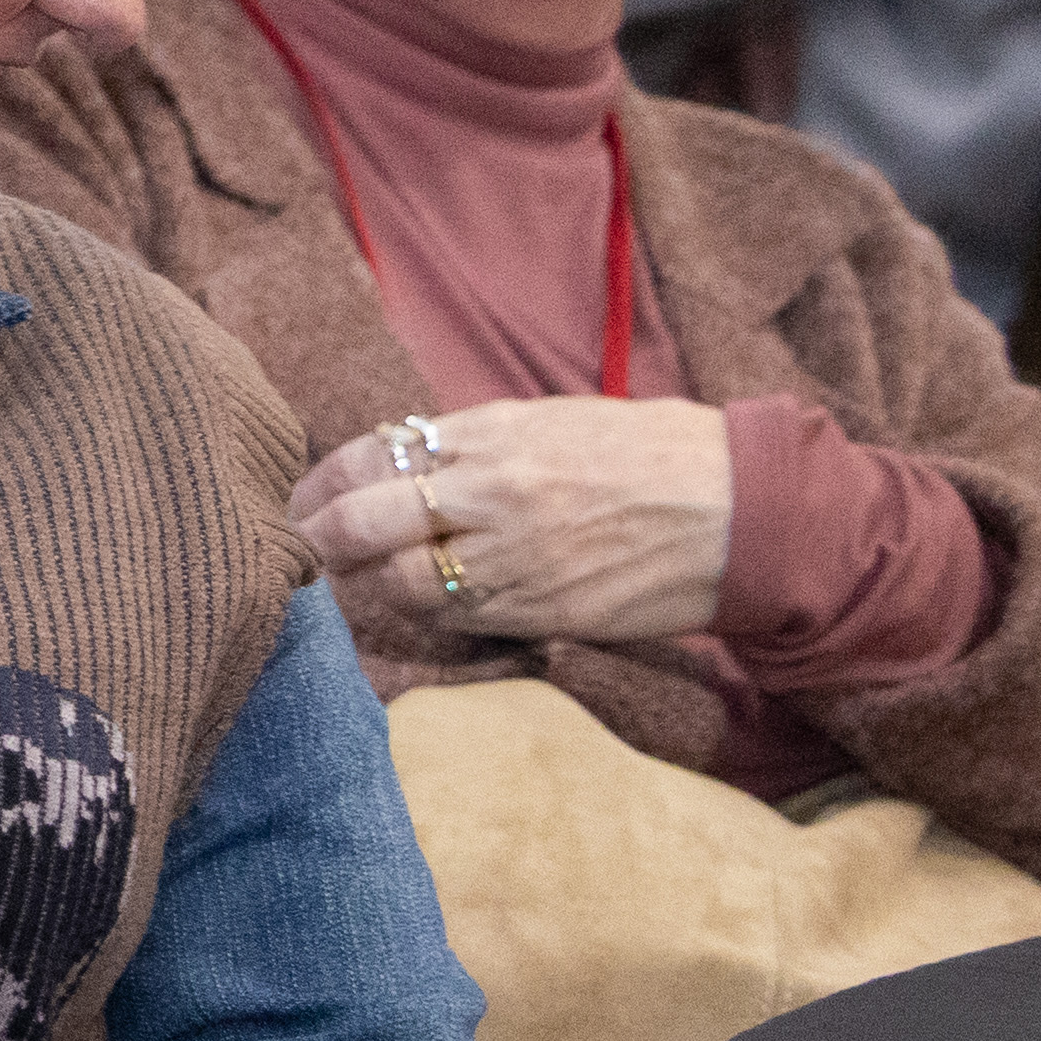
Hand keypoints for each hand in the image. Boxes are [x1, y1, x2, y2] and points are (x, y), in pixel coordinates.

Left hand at [292, 394, 737, 650]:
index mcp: (490, 435)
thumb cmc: (643, 453)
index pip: (371, 456)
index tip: (306, 498)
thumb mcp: (546, 422)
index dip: (323, 483)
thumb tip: (399, 463)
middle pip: (367, 522)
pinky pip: (461, 619)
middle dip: (323, 538)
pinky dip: (429, 614)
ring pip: (406, 583)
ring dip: (372, 585)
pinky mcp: (546, 610)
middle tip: (307, 547)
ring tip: (363, 579)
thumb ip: (469, 444)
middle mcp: (493, 494)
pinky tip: (422, 604)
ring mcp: (518, 557)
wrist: (735, 508)